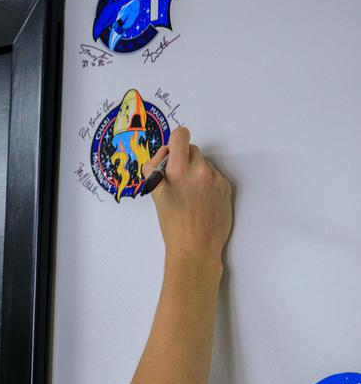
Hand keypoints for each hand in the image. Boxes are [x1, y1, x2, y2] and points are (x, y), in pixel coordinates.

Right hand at [143, 127, 232, 264]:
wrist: (196, 248)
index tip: (173, 155)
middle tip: (178, 181)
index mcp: (177, 170)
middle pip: (192, 149)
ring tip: (192, 196)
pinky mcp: (226, 186)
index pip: (180, 135)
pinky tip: (203, 202)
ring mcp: (215, 178)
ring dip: (197, 173)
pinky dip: (208, 185)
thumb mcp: (155, 195)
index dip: (175, 142)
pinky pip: (215, 176)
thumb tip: (164, 154)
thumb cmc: (172, 224)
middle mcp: (199, 170)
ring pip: (204, 164)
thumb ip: (156, 170)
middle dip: (184, 160)